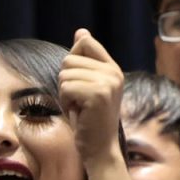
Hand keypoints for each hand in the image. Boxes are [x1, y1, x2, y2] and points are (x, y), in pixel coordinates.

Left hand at [59, 29, 123, 163]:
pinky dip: (65, 101)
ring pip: (65, 74)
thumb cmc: (88, 118)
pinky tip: (79, 112)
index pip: (86, 43)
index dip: (73, 60)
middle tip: (79, 100)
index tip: (79, 81)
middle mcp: (114, 72)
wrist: (99, 147)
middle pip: (69, 60)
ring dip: (65, 93)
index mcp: (113, 68)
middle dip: (66, 82)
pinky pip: (65, 87)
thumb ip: (84, 60)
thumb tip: (81, 31)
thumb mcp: (86, 85)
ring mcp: (108, 82)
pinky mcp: (98, 94)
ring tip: (79, 106)